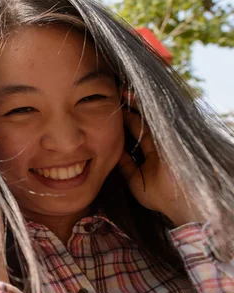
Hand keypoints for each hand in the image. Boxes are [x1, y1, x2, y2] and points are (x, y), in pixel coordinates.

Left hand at [118, 91, 195, 225]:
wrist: (183, 202)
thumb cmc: (161, 196)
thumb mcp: (135, 179)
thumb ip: (125, 165)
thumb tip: (113, 152)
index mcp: (154, 152)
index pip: (137, 131)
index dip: (125, 120)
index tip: (110, 109)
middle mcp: (161, 143)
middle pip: (142, 120)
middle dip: (129, 108)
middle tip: (115, 93)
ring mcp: (167, 138)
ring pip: (149, 116)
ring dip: (136, 103)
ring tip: (122, 90)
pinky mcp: (171, 135)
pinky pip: (157, 117)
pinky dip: (145, 107)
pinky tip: (133, 96)